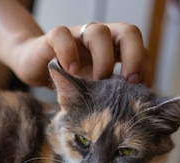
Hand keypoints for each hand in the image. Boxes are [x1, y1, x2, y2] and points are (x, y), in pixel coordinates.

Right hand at [13, 22, 146, 85]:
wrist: (34, 65)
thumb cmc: (68, 80)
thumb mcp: (93, 91)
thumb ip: (111, 95)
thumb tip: (134, 114)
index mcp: (114, 49)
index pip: (139, 49)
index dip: (144, 66)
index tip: (142, 90)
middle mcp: (100, 39)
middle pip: (128, 33)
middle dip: (133, 57)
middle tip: (129, 82)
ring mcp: (77, 36)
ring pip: (98, 32)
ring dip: (103, 58)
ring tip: (98, 81)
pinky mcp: (53, 38)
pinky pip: (62, 35)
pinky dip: (68, 52)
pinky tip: (70, 71)